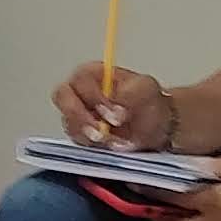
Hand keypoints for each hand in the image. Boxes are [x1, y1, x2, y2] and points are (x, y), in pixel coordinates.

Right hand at [55, 61, 176, 149]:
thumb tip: (116, 106)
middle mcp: (81, 92)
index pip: (80, 80)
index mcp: (93, 74)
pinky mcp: (81, 135)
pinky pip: (78, 141)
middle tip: (101, 132)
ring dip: (89, 135)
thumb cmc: (149, 103)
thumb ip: (130, 94)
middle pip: (63, 99)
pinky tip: (111, 145)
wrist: (157, 126)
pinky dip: (93, 146)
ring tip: (112, 141)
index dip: (93, 97)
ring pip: (69, 123)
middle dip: (81, 118)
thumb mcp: (146, 89)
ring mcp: (78, 115)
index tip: (113, 115)